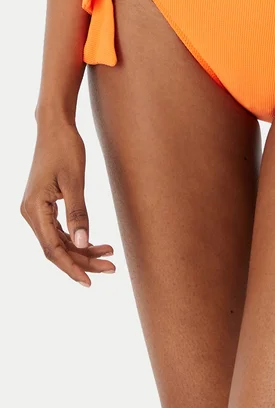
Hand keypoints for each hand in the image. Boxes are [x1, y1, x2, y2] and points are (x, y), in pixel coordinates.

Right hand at [21, 120, 114, 286]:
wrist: (55, 127)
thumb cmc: (65, 148)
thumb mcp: (75, 181)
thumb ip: (79, 213)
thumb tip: (83, 244)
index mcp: (34, 209)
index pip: (53, 249)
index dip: (72, 267)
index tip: (90, 281)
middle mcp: (30, 212)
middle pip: (56, 249)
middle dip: (83, 261)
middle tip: (111, 268)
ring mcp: (36, 210)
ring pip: (59, 241)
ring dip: (82, 250)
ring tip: (110, 255)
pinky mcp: (44, 205)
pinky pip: (59, 230)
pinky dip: (77, 238)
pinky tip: (96, 243)